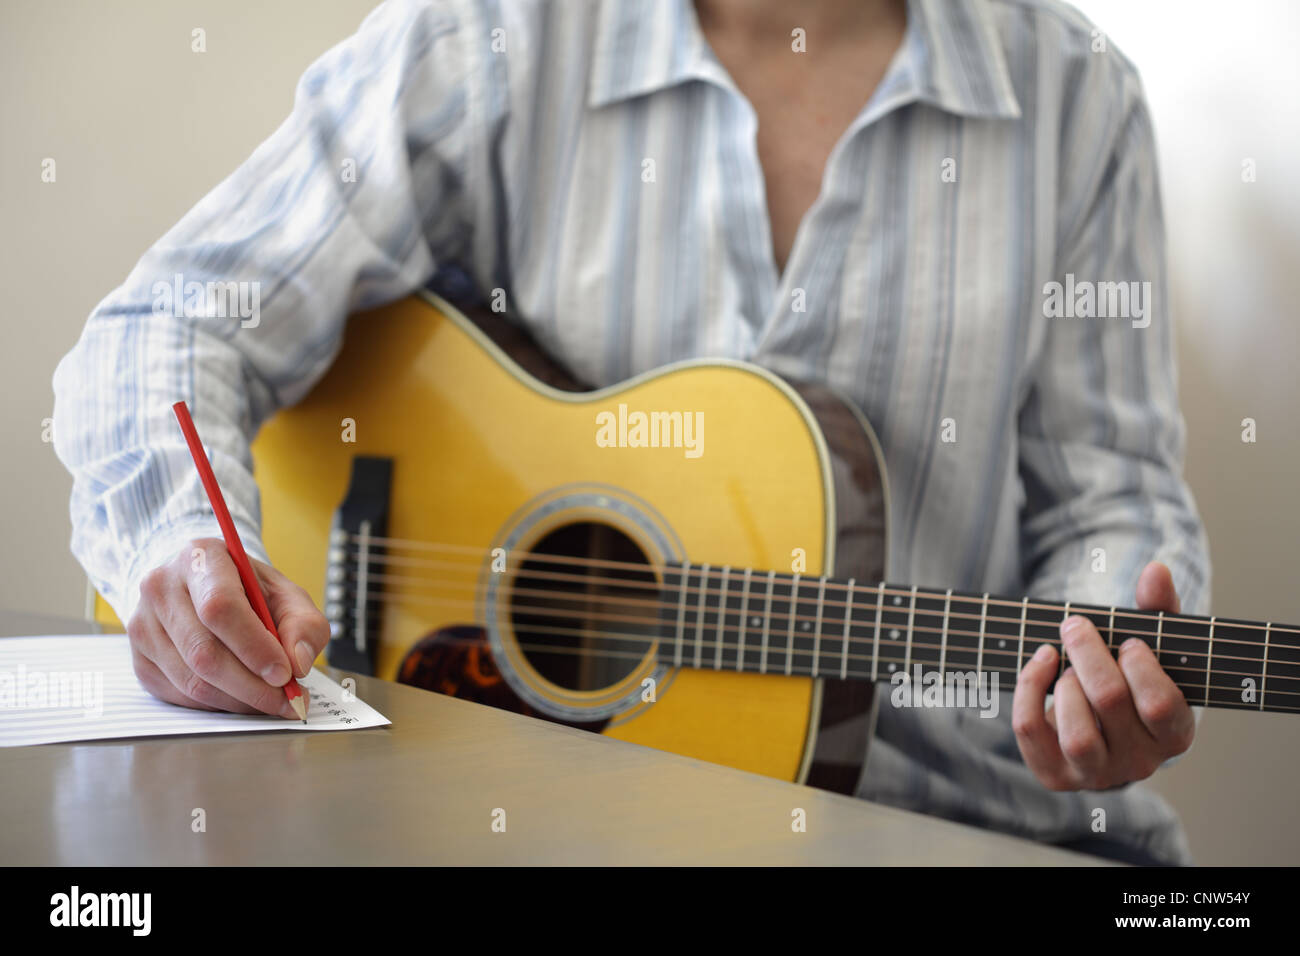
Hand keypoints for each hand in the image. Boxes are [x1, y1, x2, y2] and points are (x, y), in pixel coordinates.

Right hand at [126, 538, 328, 717]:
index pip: (220, 607)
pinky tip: (242, 697)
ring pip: (191, 680)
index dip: (254, 646)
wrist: (202, 587)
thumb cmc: (248, 591)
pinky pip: (180, 695)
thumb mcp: (285, 594)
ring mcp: (142, 625)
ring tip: (271, 701)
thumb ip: (304, 624)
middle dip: (251, 685)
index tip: (285, 673)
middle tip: (288, 700)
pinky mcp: (139, 660)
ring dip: (238, 700)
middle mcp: (160, 587)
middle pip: (202, 650)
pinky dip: (218, 705)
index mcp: (200, 558)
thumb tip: (298, 663)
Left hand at [1012, 561, 1195, 790]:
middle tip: (1076, 626)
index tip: (1128, 641)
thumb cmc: (1132, 677)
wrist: (1101, 724)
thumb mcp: (1153, 646)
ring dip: (1065, 683)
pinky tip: (1040, 660)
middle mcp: (1140, 762)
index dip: (1139, 665)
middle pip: (1110, 703)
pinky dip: (1028, 688)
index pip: (1161, 704)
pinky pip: (1031, 732)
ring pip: (1076, 734)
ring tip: (1064, 663)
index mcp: (1174, 733)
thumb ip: (1158, 610)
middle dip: (1088, 654)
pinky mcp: (1055, 775)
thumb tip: (1156, 570)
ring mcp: (1097, 774)